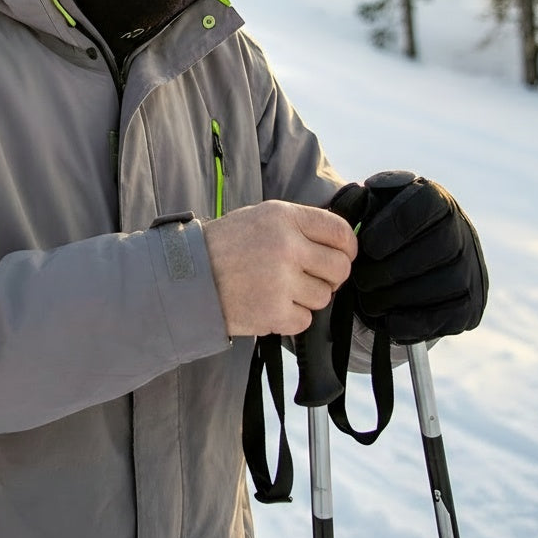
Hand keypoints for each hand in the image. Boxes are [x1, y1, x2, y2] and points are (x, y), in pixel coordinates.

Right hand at [203, 201, 356, 337]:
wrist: (189, 276)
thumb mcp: (261, 217)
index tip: (341, 255)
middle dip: (331, 276)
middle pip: (340, 268)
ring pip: (324, 297)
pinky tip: (270, 304)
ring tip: (279, 288)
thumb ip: (300, 225)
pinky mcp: (274, 312)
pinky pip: (305, 320)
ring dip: (307, 297)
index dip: (347, 247)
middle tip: (311, 277)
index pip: (340, 232)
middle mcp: (287, 246)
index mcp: (284, 217)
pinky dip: (291, 317)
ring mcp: (281, 281)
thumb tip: (341, 242)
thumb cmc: (227, 246)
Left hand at [329, 171, 488, 343]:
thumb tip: (359, 195)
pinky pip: (447, 315)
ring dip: (398, 296)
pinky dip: (412, 320)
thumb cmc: (381, 230)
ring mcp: (470, 270)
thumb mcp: (366, 207)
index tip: (366, 245)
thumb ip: (357, 200)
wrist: (410, 260)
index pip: (422, 208)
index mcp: (435, 200)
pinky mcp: (470, 305)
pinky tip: (385, 318)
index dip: (392, 228)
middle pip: (435, 249)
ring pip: (441, 284)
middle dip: (391, 269)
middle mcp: (461, 232)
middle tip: (360, 280)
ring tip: (367, 299)